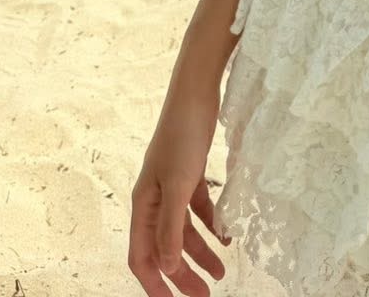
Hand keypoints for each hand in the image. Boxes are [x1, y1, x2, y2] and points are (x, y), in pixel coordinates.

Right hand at [128, 86, 232, 293]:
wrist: (196, 92)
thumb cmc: (183, 136)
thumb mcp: (179, 185)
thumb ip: (171, 229)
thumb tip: (167, 268)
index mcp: (143, 204)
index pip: (141, 256)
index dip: (154, 284)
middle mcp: (155, 200)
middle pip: (165, 248)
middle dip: (181, 275)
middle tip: (204, 295)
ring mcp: (173, 187)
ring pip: (183, 232)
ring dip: (199, 254)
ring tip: (220, 273)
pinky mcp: (190, 175)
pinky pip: (198, 211)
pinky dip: (211, 226)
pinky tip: (226, 238)